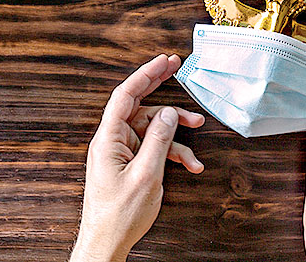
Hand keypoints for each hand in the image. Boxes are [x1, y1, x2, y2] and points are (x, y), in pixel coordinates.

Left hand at [71, 54, 204, 261]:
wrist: (107, 243)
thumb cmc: (119, 215)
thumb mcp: (147, 175)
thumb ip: (159, 139)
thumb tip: (170, 113)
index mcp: (108, 138)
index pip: (125, 95)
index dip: (145, 74)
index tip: (163, 62)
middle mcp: (113, 140)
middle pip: (138, 104)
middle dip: (158, 86)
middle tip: (176, 68)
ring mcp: (122, 151)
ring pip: (151, 128)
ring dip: (175, 130)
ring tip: (198, 127)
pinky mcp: (130, 163)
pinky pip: (153, 148)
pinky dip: (172, 153)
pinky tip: (190, 164)